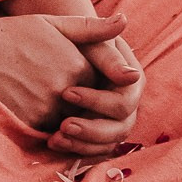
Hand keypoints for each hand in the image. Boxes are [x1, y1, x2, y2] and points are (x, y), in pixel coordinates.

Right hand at [0, 5, 131, 141]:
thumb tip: (124, 21)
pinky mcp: (26, 123)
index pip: (100, 87)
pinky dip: (44, 127)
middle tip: (54, 89)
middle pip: (86, 108)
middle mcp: (65, 89)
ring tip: (41, 97)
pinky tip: (30, 107)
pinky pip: (46, 133)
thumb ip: (92, 27)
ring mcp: (45, 109)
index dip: (89, 84)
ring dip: (62, 117)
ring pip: (68, 123)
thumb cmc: (14, 34)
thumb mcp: (55, 23)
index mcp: (77, 65)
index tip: (70, 75)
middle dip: (79, 104)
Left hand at [50, 25, 144, 154]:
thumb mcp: (78, 32)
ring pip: (108, 142)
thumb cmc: (67, 39)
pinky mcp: (98, 134)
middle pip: (121, 126)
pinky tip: (54, 143)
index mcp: (130, 77)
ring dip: (83, 144)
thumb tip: (126, 33)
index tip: (67, 93)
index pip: (125, 98)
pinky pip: (95, 150)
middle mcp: (127, 102)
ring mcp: (114, 120)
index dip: (98, 100)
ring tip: (56, 138)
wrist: (51, 53)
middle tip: (63, 124)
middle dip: (92, 128)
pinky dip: (77, 150)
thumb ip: (99, 31)